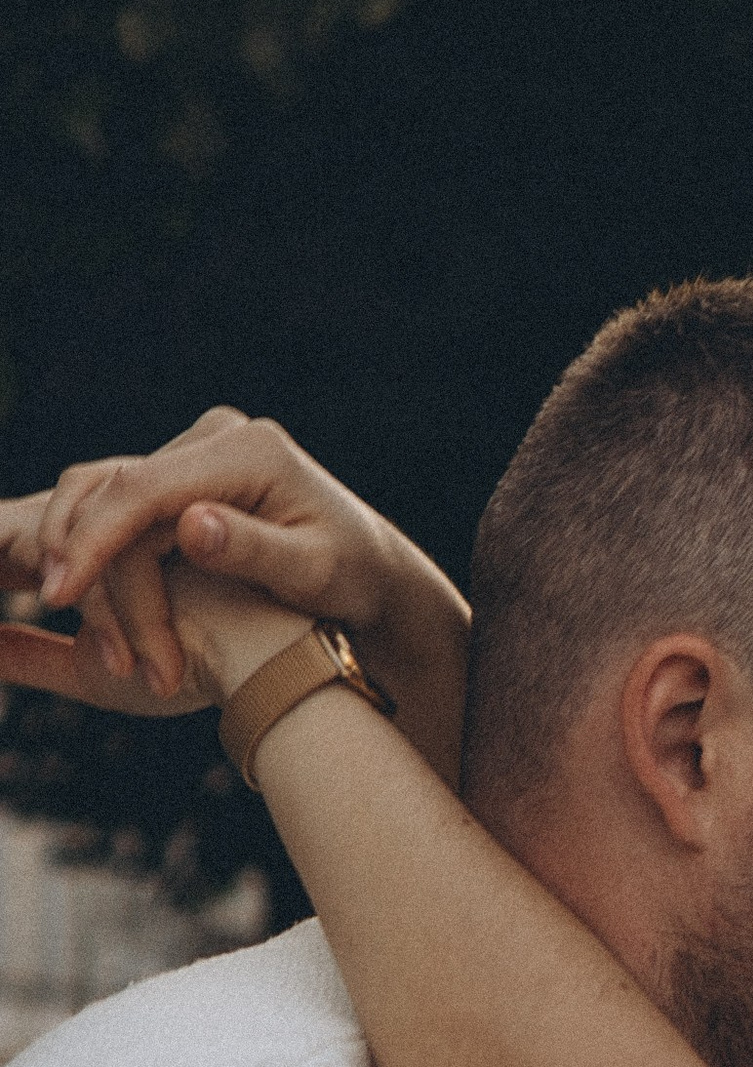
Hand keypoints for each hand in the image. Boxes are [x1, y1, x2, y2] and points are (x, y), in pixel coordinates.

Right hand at [0, 408, 426, 702]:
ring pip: (112, 497)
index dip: (99, 539)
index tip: (65, 590)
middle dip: (89, 557)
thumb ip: (255, 550)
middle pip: (121, 490)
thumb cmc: (354, 579)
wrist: (374, 572)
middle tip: (70, 621)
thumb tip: (191, 527)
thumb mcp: (314, 573)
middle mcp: (217, 440)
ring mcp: (199, 455)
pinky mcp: (188, 479)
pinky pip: (127, 510)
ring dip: (91, 559)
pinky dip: (106, 555)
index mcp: (248, 452)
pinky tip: (97, 603)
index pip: (148, 488)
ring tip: (85, 627)